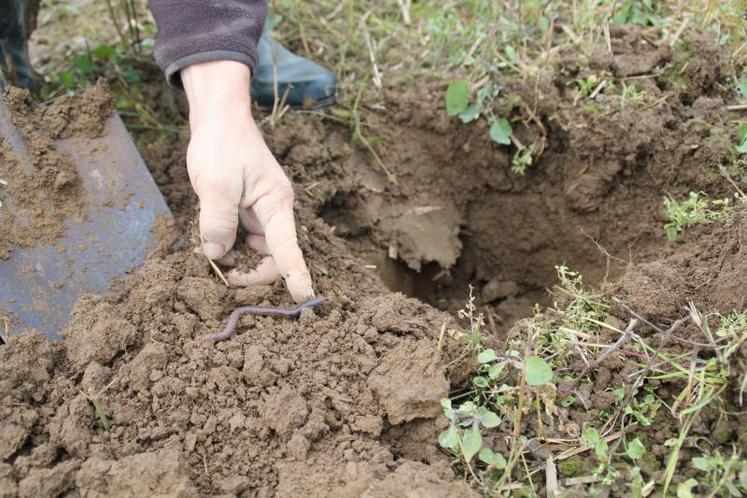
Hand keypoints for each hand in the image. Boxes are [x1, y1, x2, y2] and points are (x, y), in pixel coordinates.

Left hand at [181, 61, 313, 302]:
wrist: (218, 119)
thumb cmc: (222, 145)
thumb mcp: (216, 184)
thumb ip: (217, 222)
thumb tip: (217, 254)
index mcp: (276, 204)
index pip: (288, 247)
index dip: (295, 274)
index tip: (304, 297)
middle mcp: (274, 212)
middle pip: (271, 257)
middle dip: (249, 270)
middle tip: (220, 272)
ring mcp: (260, 213)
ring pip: (253, 251)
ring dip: (234, 258)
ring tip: (207, 252)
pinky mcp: (246, 212)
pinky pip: (240, 239)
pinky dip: (225, 245)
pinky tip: (209, 239)